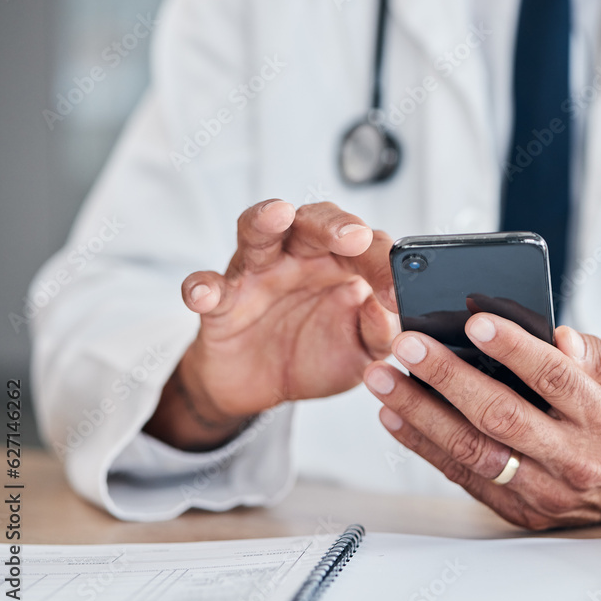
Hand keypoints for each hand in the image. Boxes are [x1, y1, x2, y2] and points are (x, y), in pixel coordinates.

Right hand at [145, 200, 398, 449]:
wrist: (261, 387)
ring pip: (258, 235)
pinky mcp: (220, 304)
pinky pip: (208, 287)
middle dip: (335, 223)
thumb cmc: (317, 354)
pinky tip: (204, 294)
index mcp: (341, 264)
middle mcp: (299, 258)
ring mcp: (256, 276)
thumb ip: (380, 334)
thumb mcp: (362, 353)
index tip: (398, 293)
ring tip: (278, 213)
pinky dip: (202, 287)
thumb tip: (389, 311)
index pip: (368, 247)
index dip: (385, 265)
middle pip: (315, 222)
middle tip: (354, 236)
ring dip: (265, 221)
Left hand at [362, 314, 600, 529]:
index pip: (555, 378)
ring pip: (474, 452)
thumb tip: (561, 336)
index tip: (475, 320)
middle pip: (500, 416)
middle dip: (446, 377)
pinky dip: (428, 448)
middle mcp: (576, 460)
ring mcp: (548, 491)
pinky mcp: (527, 509)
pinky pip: (469, 479)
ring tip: (385, 380)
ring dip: (422, 415)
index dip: (513, 349)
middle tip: (408, 345)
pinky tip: (399, 418)